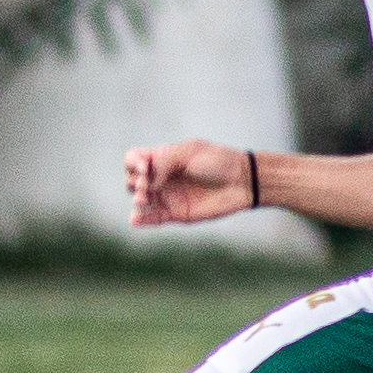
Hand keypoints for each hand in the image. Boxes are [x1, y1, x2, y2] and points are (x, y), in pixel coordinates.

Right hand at [125, 139, 257, 226]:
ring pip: (139, 200)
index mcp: (162, 158)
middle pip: (132, 180)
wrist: (240, 181)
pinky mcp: (174, 214)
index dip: (133, 163)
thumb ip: (163, 162)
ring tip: (142, 200)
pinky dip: (141, 219)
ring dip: (136, 200)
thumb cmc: (216, 161)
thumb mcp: (188, 152)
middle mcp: (161, 178)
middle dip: (134, 182)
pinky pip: (152, 218)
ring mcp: (167, 196)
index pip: (134, 159)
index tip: (145, 167)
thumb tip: (145, 181)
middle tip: (146, 185)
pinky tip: (136, 220)